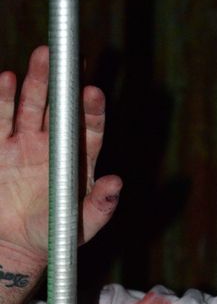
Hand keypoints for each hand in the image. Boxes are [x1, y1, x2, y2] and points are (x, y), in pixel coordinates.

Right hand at [0, 46, 121, 264]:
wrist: (15, 247)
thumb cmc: (55, 236)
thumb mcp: (81, 226)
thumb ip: (100, 206)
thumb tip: (117, 183)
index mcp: (78, 161)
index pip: (89, 130)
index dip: (92, 111)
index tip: (94, 93)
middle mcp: (53, 146)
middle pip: (60, 108)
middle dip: (65, 83)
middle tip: (69, 57)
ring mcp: (24, 143)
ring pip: (32, 105)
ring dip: (36, 81)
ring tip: (43, 56)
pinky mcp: (0, 147)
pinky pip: (1, 118)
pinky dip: (4, 98)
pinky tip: (8, 79)